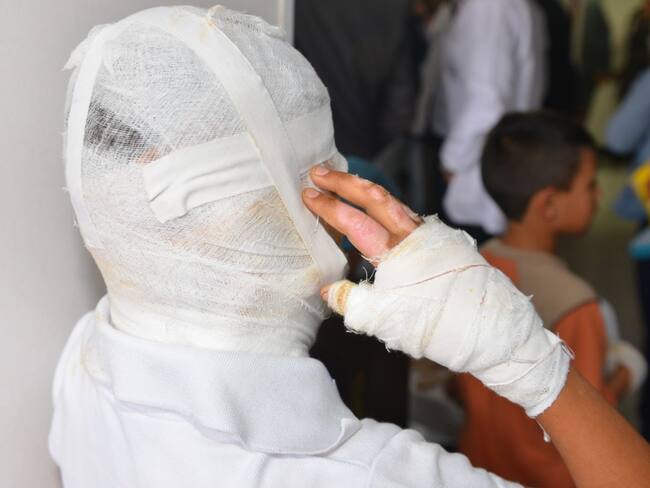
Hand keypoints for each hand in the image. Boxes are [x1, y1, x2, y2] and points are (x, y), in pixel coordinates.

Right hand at [304, 164, 569, 417]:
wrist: (493, 331)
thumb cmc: (439, 327)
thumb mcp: (387, 321)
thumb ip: (352, 302)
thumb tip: (327, 289)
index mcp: (397, 253)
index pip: (354, 220)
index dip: (328, 206)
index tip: (307, 193)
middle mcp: (415, 235)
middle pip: (375, 196)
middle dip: (343, 180)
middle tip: (318, 170)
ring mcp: (432, 235)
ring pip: (393, 202)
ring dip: (365, 189)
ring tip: (343, 182)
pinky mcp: (443, 242)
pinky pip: (406, 215)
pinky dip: (384, 206)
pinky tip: (376, 212)